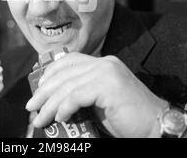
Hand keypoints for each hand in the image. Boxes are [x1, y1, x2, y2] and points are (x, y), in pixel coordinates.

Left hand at [26, 53, 167, 137]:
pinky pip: (77, 95)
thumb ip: (81, 94)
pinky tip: (59, 118)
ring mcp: (107, 72)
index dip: (50, 73)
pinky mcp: (108, 85)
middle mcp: (104, 63)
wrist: (155, 126)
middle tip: (31, 106)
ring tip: (40, 118)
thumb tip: (54, 102)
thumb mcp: (98, 101)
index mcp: (102, 63)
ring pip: (68, 85)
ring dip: (50, 104)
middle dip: (44, 90)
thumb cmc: (126, 117)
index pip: (69, 60)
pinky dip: (64, 107)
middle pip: (64, 72)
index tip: (38, 89)